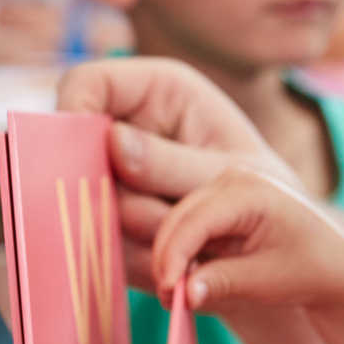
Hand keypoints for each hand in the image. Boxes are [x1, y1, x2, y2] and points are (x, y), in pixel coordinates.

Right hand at [57, 57, 304, 291]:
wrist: (272, 241)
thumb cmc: (263, 190)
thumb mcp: (229, 173)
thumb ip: (171, 161)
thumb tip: (113, 141)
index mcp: (158, 90)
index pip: (86, 82)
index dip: (72, 113)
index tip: (79, 157)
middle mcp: (127, 126)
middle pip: (78, 152)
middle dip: (114, 192)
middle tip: (165, 217)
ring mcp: (113, 175)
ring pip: (87, 203)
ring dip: (137, 231)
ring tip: (196, 241)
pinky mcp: (108, 217)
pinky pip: (97, 241)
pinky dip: (134, 257)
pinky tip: (179, 261)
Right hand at [151, 165, 343, 314]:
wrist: (331, 264)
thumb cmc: (308, 270)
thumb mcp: (267, 280)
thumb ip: (223, 283)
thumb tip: (184, 295)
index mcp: (252, 190)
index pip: (196, 219)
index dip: (175, 256)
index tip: (169, 292)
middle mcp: (234, 178)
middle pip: (179, 216)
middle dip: (168, 259)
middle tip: (170, 301)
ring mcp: (224, 187)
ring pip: (177, 221)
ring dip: (171, 258)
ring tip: (177, 298)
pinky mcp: (218, 203)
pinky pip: (186, 226)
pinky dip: (181, 254)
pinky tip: (184, 285)